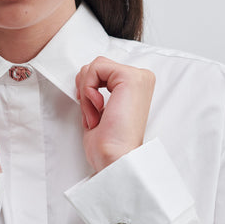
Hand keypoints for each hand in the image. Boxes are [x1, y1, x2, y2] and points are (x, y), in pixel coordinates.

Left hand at [75, 57, 154, 171]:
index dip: (88, 88)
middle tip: (94, 114)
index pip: (102, 71)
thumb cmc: (109, 143)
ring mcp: (139, 77)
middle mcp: (141, 79)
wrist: (116, 157)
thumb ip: (96, 90)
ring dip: (86, 92)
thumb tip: (82, 78)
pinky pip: (95, 69)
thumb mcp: (100, 109)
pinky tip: (98, 107)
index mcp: (136, 86)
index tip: (93, 110)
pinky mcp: (130, 77)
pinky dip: (88, 89)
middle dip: (86, 89)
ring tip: (96, 114)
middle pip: (97, 65)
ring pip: (95, 66)